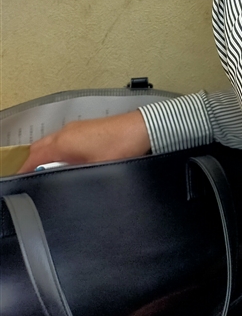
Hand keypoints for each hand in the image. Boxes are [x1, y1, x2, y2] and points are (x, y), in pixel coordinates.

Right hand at [18, 111, 150, 172]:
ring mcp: (78, 128)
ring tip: (50, 174)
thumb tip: (62, 186)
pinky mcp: (88, 129)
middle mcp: (67, 132)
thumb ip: (72, 178)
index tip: (24, 183)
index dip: (25, 171)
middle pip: (39, 148)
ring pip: (52, 143)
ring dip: (47, 157)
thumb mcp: (94, 170)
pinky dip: (60, 151)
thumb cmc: (122, 146)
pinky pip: (65, 140)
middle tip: (34, 180)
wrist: (144, 129)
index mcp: (63, 142)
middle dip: (33, 164)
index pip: (33, 157)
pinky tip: (69, 163)